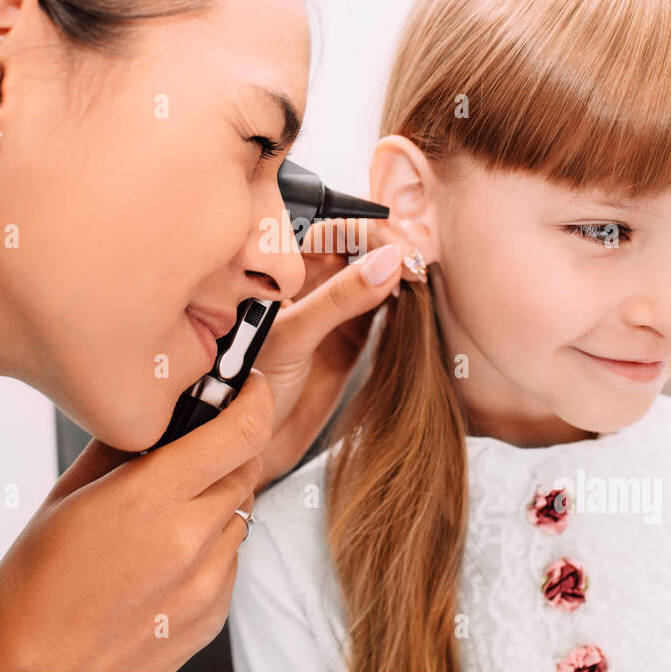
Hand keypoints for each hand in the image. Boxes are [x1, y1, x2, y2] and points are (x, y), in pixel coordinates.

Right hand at [0, 371, 273, 671]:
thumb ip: (119, 450)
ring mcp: (206, 584)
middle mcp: (190, 540)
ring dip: (216, 502)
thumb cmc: (32, 592)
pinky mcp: (212, 617)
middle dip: (227, 452)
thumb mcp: (64, 499)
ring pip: (241, 515)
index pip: (242, 431)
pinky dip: (209, 548)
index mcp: (152, 499)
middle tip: (189, 455)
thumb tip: (152, 416)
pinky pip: (230, 561)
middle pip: (247, 470)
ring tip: (162, 518)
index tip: (250, 388)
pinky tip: (162, 558)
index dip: (255, 400)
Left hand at [251, 218, 422, 488]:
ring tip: (422, 282)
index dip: (372, 232)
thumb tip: (390, 261)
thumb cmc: (249, 386)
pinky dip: (405, 303)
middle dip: (394, 247)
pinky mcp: (354, 335)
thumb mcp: (291, 336)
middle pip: (363, 245)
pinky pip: (387, 307)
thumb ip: (338, 299)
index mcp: (284, 267)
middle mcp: (311, 280)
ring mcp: (335, 306)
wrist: (252, 442)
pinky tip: (416, 303)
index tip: (401, 249)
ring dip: (403, 273)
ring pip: (379, 274)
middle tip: (419, 264)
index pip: (336, 229)